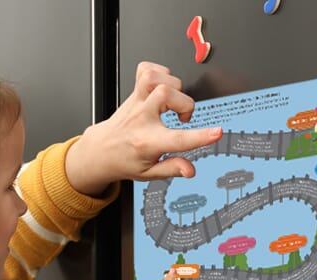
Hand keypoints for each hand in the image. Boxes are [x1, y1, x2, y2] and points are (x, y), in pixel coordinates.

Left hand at [64, 61, 222, 194]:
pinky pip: (145, 69)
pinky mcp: (133, 92)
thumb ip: (172, 169)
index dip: (200, 137)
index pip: (176, 140)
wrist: (100, 151)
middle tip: (183, 118)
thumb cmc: (126, 160)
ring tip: (172, 102)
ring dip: (172, 85)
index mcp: (147, 143)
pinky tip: (163, 87)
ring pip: (155, 78)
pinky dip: (159, 72)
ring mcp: (136, 103)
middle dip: (185, 103)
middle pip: (166, 94)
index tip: (216, 133)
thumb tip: (190, 170)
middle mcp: (141, 119)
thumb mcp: (149, 173)